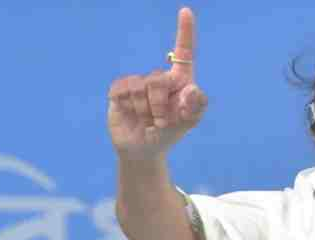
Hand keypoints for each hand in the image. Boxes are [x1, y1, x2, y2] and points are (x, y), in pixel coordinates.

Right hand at [107, 8, 206, 161]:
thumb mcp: (187, 124)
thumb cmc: (169, 133)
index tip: (186, 11)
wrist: (143, 149)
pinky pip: (124, 91)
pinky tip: (132, 115)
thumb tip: (193, 90)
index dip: (185, 32)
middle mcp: (159, 77)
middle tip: (162, 123)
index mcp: (180, 81)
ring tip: (148, 122)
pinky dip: (130, 107)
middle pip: (159, 79)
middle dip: (160, 106)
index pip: (184, 53)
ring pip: (141, 87)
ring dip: (146, 111)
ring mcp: (138, 82)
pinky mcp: (120, 90)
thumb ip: (195, 108)